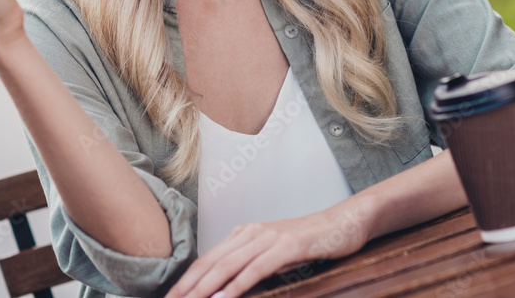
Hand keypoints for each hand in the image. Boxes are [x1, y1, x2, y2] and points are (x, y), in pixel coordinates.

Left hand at [165, 206, 370, 297]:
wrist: (343, 222)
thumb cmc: (310, 242)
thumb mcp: (274, 253)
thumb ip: (251, 265)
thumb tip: (227, 287)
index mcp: (244, 234)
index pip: (207, 260)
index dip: (186, 280)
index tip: (171, 297)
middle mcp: (250, 233)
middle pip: (210, 263)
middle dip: (186, 287)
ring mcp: (268, 238)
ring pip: (227, 266)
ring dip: (204, 288)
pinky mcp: (286, 246)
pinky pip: (256, 269)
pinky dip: (236, 285)